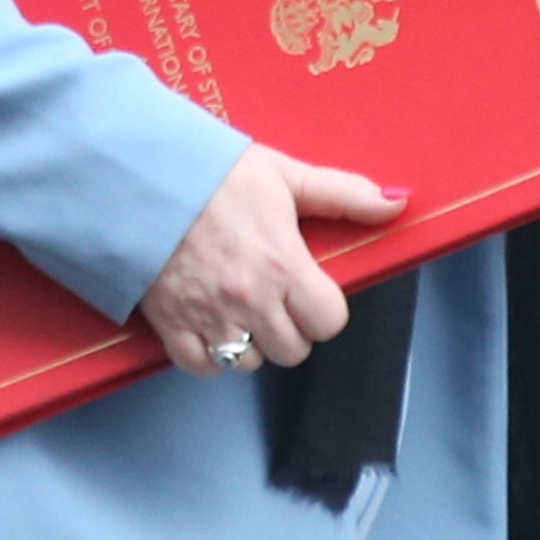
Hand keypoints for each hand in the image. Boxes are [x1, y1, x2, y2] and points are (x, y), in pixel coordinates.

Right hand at [141, 146, 404, 376]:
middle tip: (275, 297)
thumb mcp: (286, 175)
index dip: (324, 308)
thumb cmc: (215, 173)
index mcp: (283, 264)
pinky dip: (209, 356)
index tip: (309, 288)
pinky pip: (202, 367)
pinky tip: (212, 326)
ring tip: (242, 309)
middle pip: (292, 350)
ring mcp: (208, 316)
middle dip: (291, 328)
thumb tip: (399, 203)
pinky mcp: (170, 324)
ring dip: (250, 343)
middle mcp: (250, 299)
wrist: (139, 176)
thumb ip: (345, 194)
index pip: (329, 322)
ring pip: (248, 362)